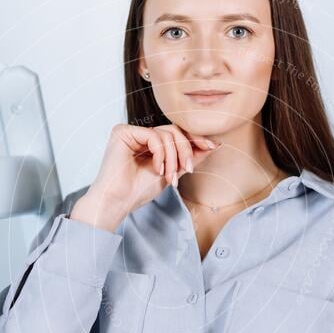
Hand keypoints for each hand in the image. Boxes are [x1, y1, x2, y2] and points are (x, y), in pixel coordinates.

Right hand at [76, 122, 221, 220]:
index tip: (212, 146)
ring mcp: (131, 131)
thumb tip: (214, 144)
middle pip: (174, 130)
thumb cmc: (139, 191)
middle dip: (185, 150)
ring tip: (169, 176)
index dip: (195, 138)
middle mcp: (140, 133)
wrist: (118, 202)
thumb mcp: (172, 172)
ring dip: (174, 157)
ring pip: (167, 133)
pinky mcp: (123, 132)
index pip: (177, 133)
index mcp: (149, 141)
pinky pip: (154, 136)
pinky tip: (157, 169)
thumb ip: (189, 157)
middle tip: (187, 169)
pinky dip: (161, 154)